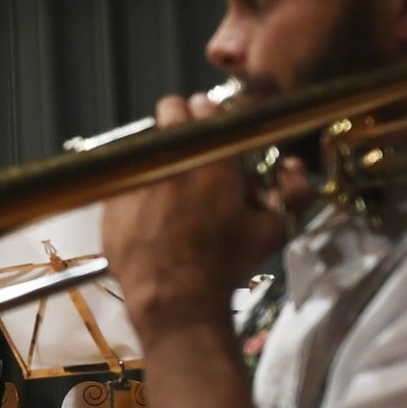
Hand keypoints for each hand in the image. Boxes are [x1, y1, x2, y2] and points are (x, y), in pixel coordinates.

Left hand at [101, 94, 295, 321]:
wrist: (175, 299)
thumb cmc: (224, 265)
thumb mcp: (271, 230)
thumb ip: (292, 192)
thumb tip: (294, 168)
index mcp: (213, 156)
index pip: (209, 108)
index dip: (213, 119)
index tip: (216, 136)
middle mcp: (171, 157)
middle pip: (171, 110)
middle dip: (182, 123)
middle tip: (191, 150)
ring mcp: (136, 174)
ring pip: (146, 142)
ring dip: (160, 154)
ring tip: (170, 184)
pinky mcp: (112, 196)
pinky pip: (123, 176)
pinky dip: (135, 184)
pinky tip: (148, 209)